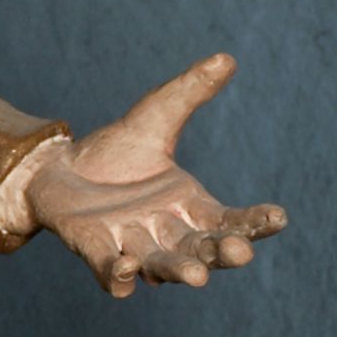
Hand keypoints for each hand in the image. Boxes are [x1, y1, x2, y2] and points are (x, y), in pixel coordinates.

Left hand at [22, 53, 285, 297]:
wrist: (57, 169)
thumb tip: (226, 59)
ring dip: (179, 271)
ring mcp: (132, 246)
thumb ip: (187, 94)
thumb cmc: (114, 153)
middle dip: (221, 253)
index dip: (254, 222)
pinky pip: (110, 273)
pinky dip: (119, 276)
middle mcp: (166, 233)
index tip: (279, 218)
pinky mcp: (95, 250)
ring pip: (162, 266)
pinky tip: (126, 269)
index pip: (229, 219)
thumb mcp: (152, 118)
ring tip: (198, 277)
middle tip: (240, 253)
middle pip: (201, 249)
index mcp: (189, 206)